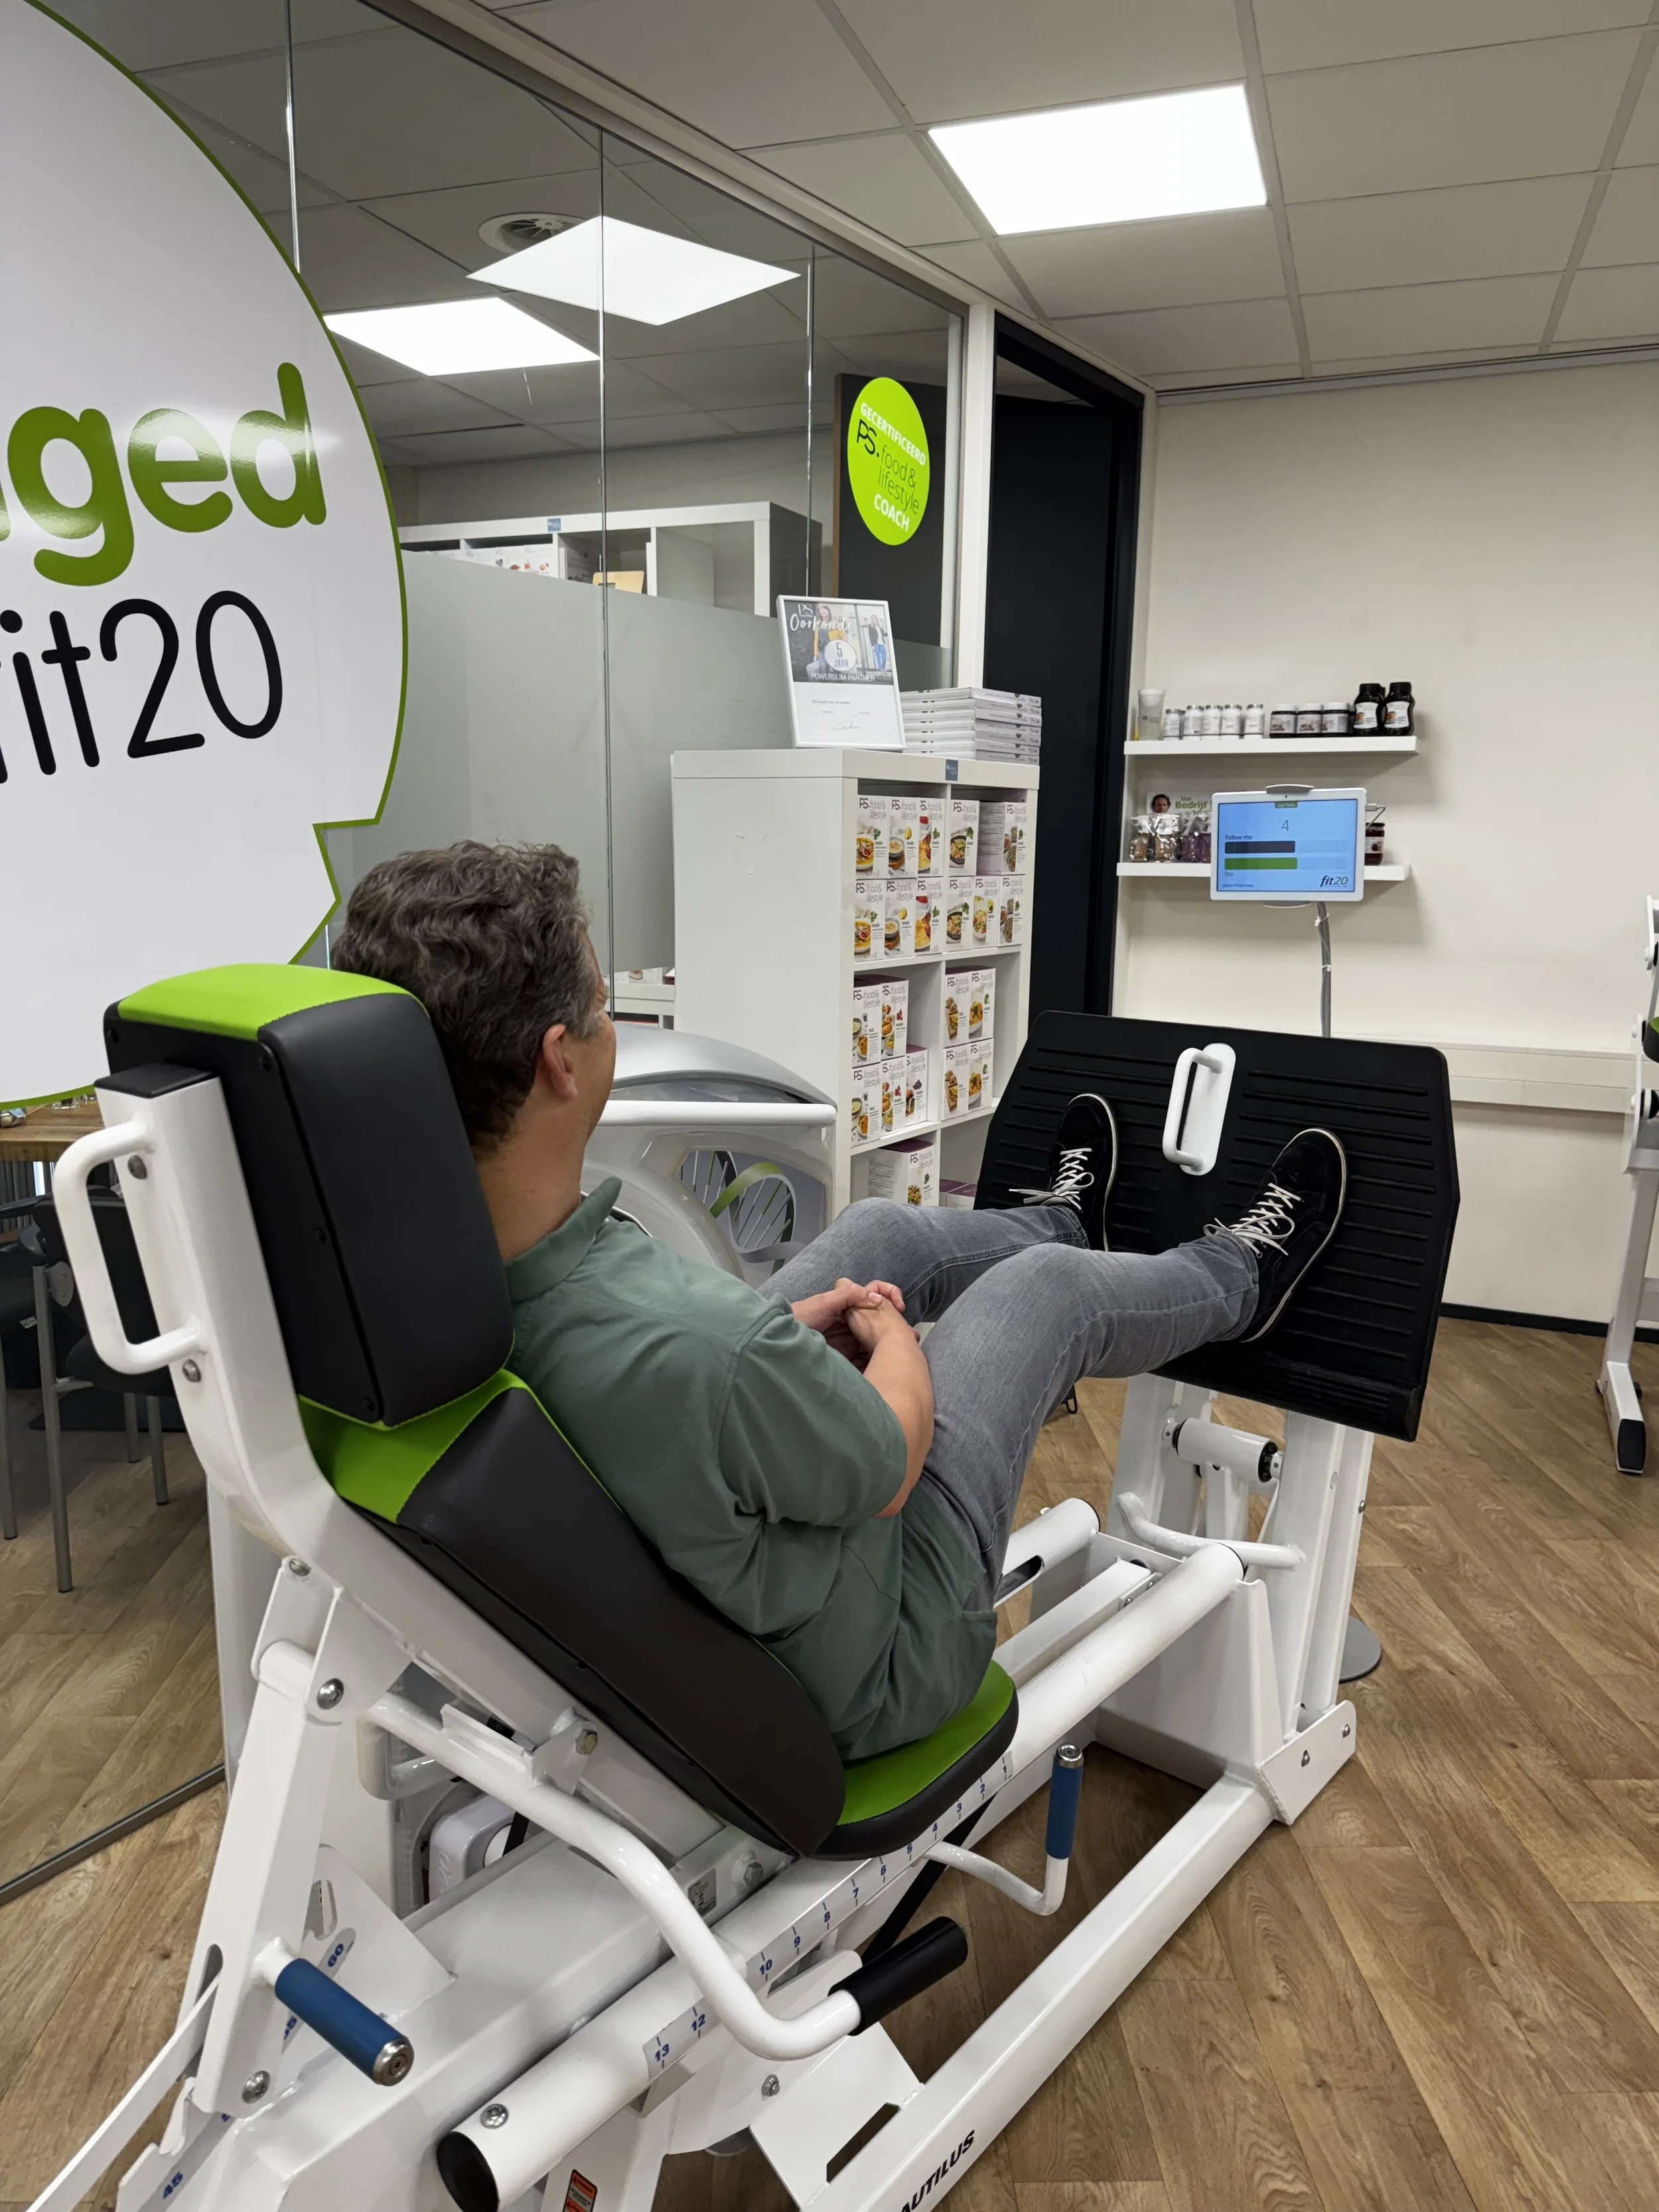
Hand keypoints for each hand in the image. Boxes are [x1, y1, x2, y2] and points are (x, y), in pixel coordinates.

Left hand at [791, 1278, 905, 1367]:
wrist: (779, 1342)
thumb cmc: (800, 1317)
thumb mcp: (824, 1302)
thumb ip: (849, 1296)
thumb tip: (878, 1299)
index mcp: (849, 1305)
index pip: (876, 1297)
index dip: (890, 1298)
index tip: (899, 1307)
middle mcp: (852, 1322)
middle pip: (881, 1322)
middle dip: (897, 1327)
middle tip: (912, 1337)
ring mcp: (850, 1341)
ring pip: (876, 1342)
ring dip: (890, 1347)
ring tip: (905, 1353)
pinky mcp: (846, 1358)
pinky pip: (866, 1361)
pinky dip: (876, 1362)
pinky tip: (885, 1366)